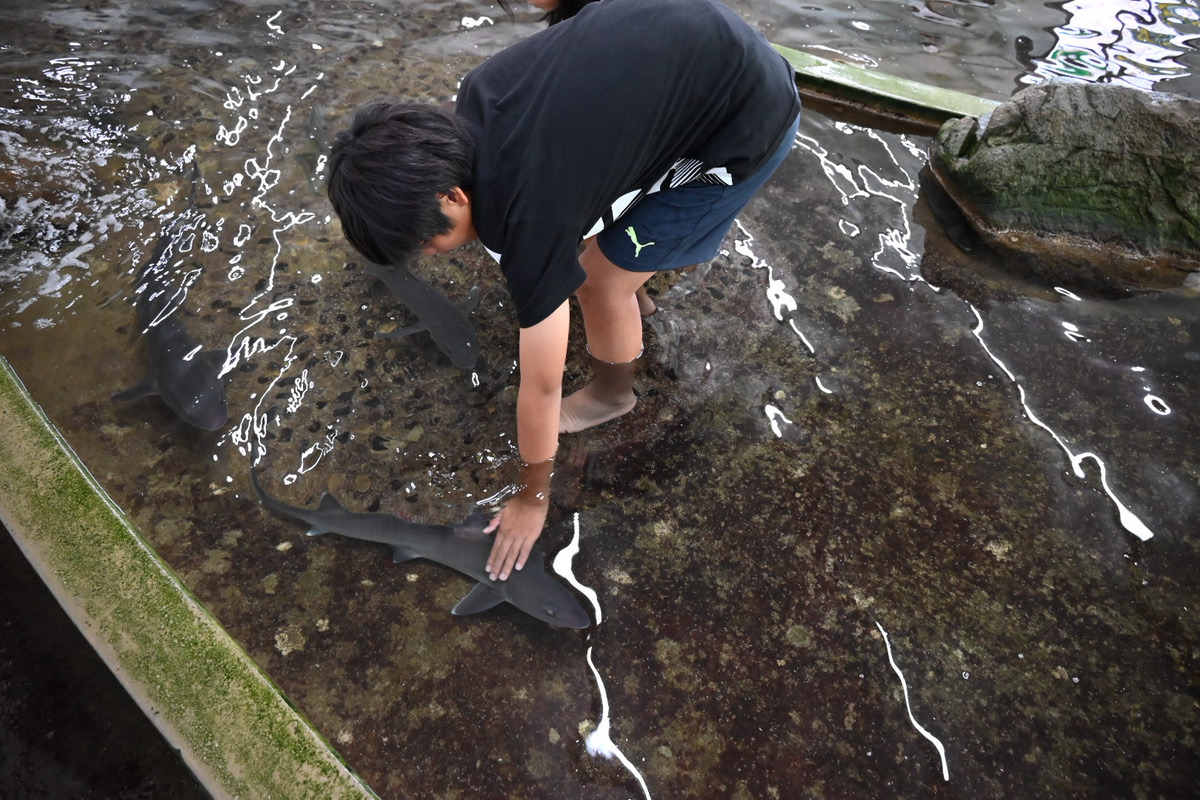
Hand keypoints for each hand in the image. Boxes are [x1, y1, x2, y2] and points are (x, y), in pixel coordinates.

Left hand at [484, 457, 553, 580]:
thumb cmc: (517, 502)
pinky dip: (522, 559)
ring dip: (507, 566)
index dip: (491, 559)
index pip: (495, 548)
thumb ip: (494, 521)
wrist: (532, 497)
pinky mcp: (531, 536)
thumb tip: (485, 531)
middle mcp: (510, 535)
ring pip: (512, 554)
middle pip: (502, 554)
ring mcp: (521, 536)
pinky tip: (518, 568)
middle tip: (493, 578)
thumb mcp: (502, 509)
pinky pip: (526, 550)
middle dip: (497, 567)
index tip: (488, 569)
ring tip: (503, 577)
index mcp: (502, 529)